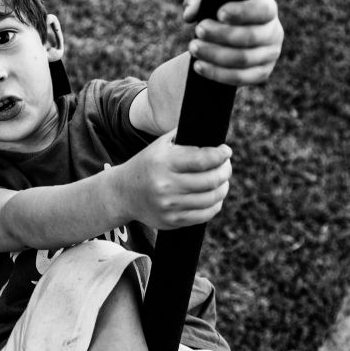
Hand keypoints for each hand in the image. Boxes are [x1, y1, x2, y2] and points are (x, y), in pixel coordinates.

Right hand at [117, 134, 231, 228]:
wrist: (123, 193)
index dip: (221, 155)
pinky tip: (214, 196)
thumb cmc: (148, 164)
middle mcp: (166, 185)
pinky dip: (215, 204)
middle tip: (226, 165)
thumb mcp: (160, 145)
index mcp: (164, 162)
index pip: (203, 160)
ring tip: (223, 180)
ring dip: (223, 188)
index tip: (226, 151)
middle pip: (211, 180)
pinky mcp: (172, 220)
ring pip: (211, 199)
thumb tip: (211, 130)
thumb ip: (184, 136)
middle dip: (225, 171)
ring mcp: (169, 205)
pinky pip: (204, 215)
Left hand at [182, 0, 283, 85]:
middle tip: (198, 30)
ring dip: (215, 54)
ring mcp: (270, 56)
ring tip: (193, 48)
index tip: (220, 13)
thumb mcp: (211, 5)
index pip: (263, 10)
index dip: (243, 12)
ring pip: (243, 58)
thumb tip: (189, 15)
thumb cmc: (221, 18)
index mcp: (268, 9)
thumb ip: (198, 2)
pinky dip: (217, 73)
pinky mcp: (261, 74)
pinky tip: (199, 66)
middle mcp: (274, 32)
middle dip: (221, 34)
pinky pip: (240, 77)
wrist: (227, 43)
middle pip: (250, 36)